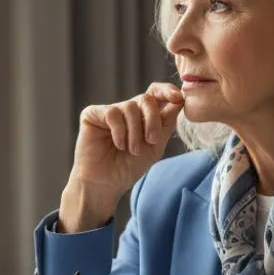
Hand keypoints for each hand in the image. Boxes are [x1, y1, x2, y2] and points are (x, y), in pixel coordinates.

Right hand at [58, 83, 183, 232]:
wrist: (105, 183)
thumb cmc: (129, 167)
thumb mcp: (155, 146)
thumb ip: (166, 123)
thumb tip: (180, 100)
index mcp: (143, 115)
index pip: (156, 93)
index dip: (167, 91)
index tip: (178, 98)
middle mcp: (127, 110)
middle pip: (147, 99)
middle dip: (153, 120)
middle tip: (152, 140)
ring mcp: (110, 111)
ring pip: (131, 107)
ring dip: (135, 132)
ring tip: (132, 150)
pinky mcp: (93, 114)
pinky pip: (113, 113)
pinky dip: (120, 131)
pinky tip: (119, 145)